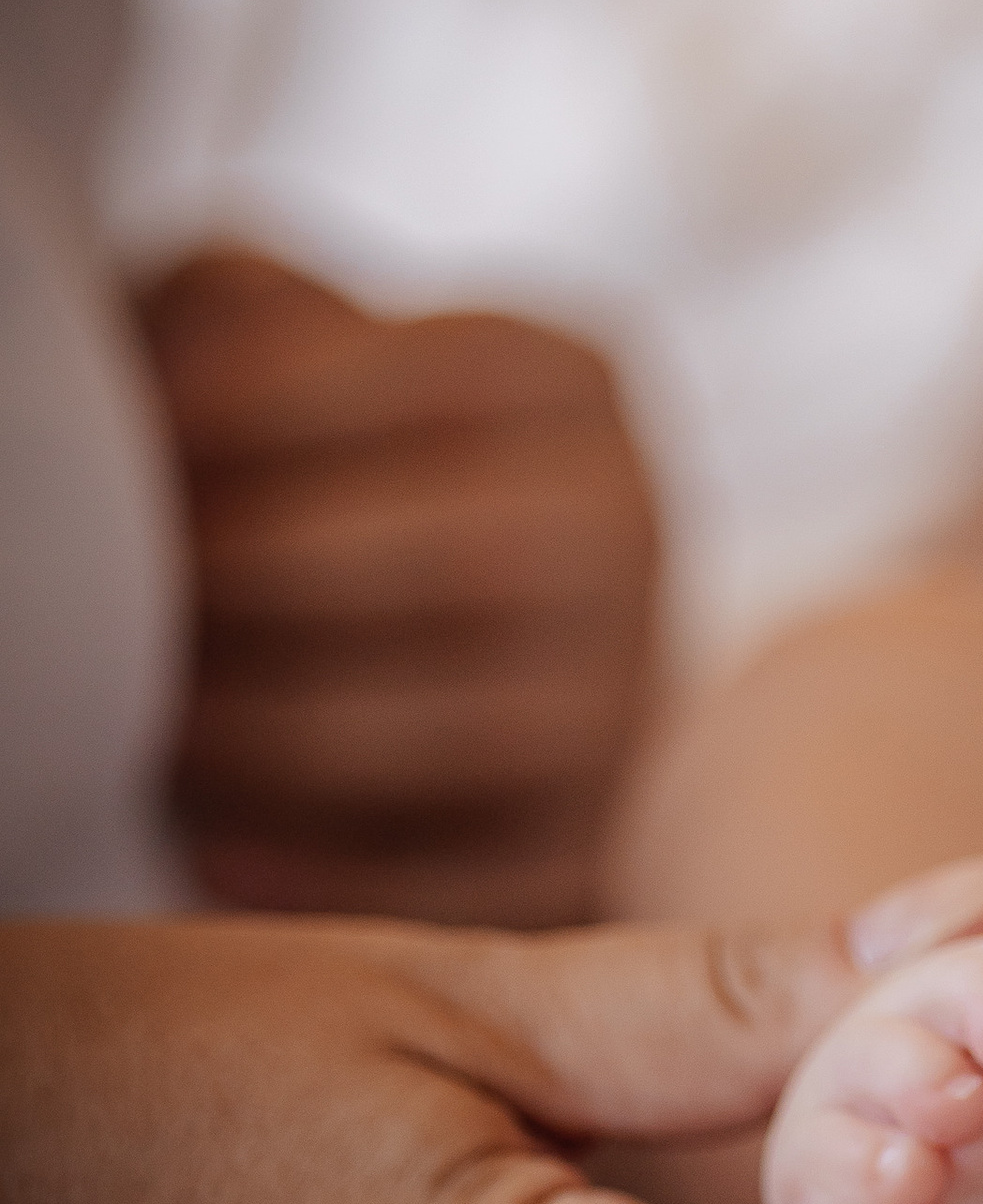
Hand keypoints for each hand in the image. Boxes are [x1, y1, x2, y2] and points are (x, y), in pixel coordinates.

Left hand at [133, 248, 661, 927]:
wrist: (454, 649)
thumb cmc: (328, 481)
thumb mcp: (290, 355)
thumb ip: (233, 321)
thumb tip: (162, 395)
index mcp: (563, 384)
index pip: (423, 379)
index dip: (251, 414)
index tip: (135, 449)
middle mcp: (627, 530)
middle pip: (460, 562)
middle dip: (261, 583)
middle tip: (134, 607)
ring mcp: (627, 696)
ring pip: (468, 732)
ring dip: (276, 737)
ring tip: (156, 730)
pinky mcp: (595, 843)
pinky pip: (470, 882)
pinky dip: (328, 878)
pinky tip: (214, 850)